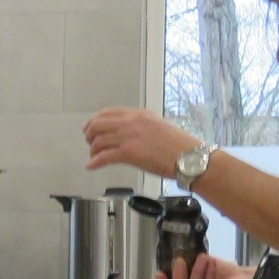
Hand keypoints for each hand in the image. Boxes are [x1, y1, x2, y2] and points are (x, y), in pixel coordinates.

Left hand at [83, 107, 199, 177]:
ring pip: (98, 141)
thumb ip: (140, 126)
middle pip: (98, 124)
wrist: (188, 157)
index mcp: (138, 114)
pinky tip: (91, 166)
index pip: (108, 112)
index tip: (91, 127)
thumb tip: (127, 133)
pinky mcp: (128, 153)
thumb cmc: (179, 146)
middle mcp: (131, 122)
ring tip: (94, 156)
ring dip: (93, 150)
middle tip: (90, 143)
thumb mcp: (158, 126)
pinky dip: (94, 162)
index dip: (95, 121)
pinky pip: (103, 156)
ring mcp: (128, 137)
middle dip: (90, 134)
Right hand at [156, 257, 254, 278]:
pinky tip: (211, 263)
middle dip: (178, 276)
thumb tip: (177, 249)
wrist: (244, 278)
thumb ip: (189, 261)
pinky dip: (208, 274)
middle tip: (180, 260)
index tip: (159, 272)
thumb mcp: (202, 264)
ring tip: (202, 257)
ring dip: (197, 271)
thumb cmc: (221, 272)